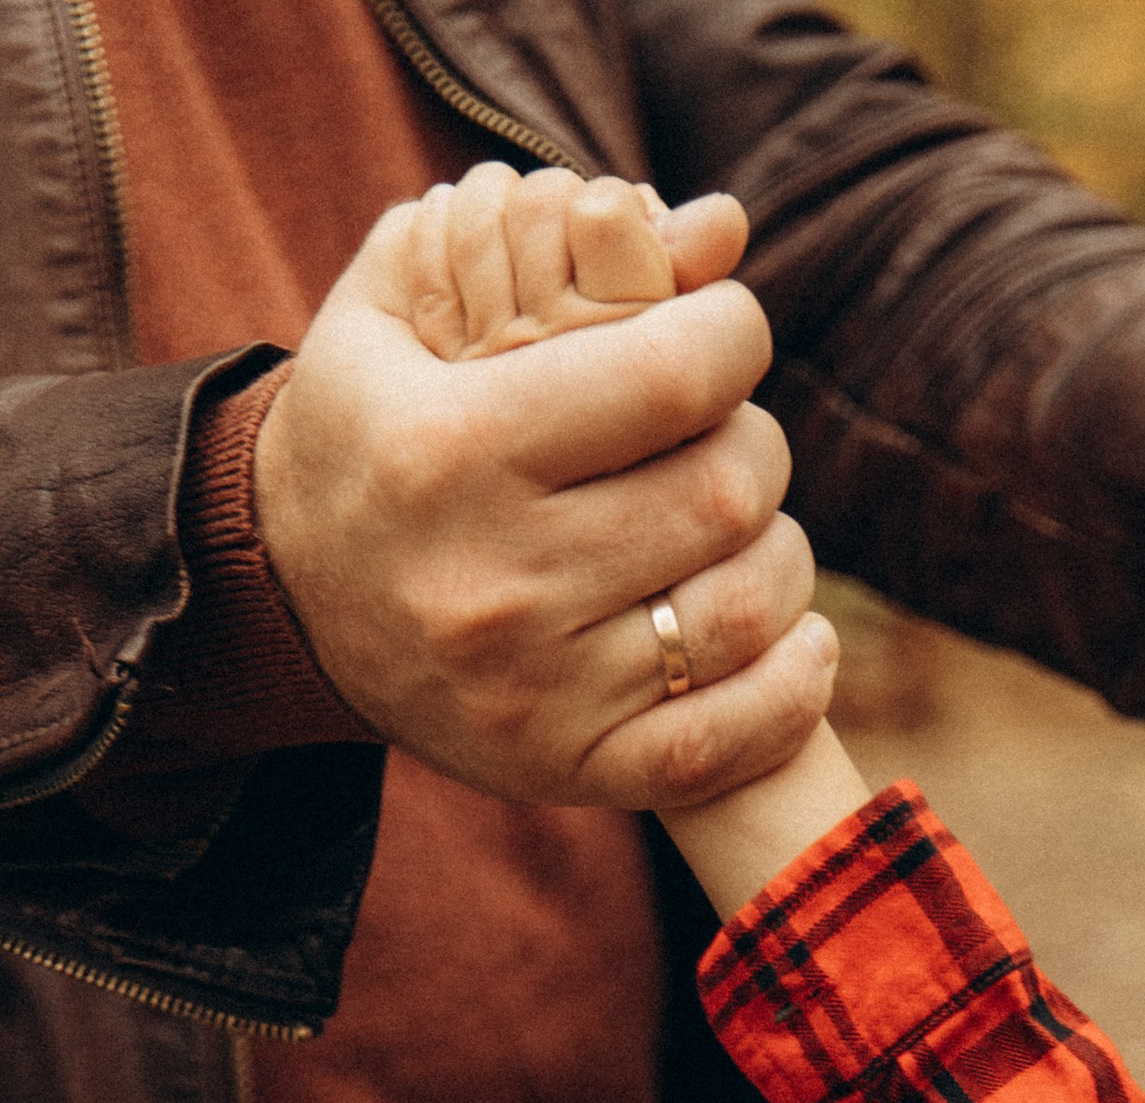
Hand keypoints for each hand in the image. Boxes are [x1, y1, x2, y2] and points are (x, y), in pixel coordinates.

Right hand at [253, 173, 837, 812]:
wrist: (283, 598)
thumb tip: (724, 227)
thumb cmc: (368, 428)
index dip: (732, 335)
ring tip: (748, 527)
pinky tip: (797, 634)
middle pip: (724, 493)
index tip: (724, 330)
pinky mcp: (566, 770)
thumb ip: (542, 238)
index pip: (669, 378)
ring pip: (745, 610)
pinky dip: (791, 688)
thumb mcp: (401, 308)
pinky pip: (726, 744)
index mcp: (454, 450)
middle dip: (755, 443)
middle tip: (729, 433)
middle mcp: (495, 581)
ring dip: (780, 554)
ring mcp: (536, 690)